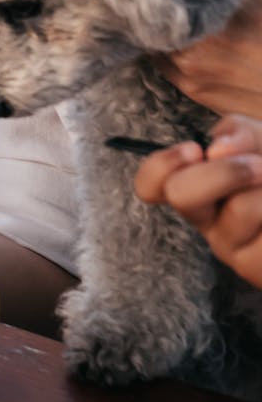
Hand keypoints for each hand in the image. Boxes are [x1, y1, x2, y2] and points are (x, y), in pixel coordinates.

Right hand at [134, 115, 261, 289]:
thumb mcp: (261, 139)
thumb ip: (238, 132)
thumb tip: (217, 149)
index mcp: (199, 187)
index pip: (151, 185)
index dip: (162, 164)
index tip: (197, 150)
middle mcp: (208, 219)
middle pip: (182, 194)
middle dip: (224, 171)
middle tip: (261, 167)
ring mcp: (232, 249)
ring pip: (240, 207)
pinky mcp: (254, 269)